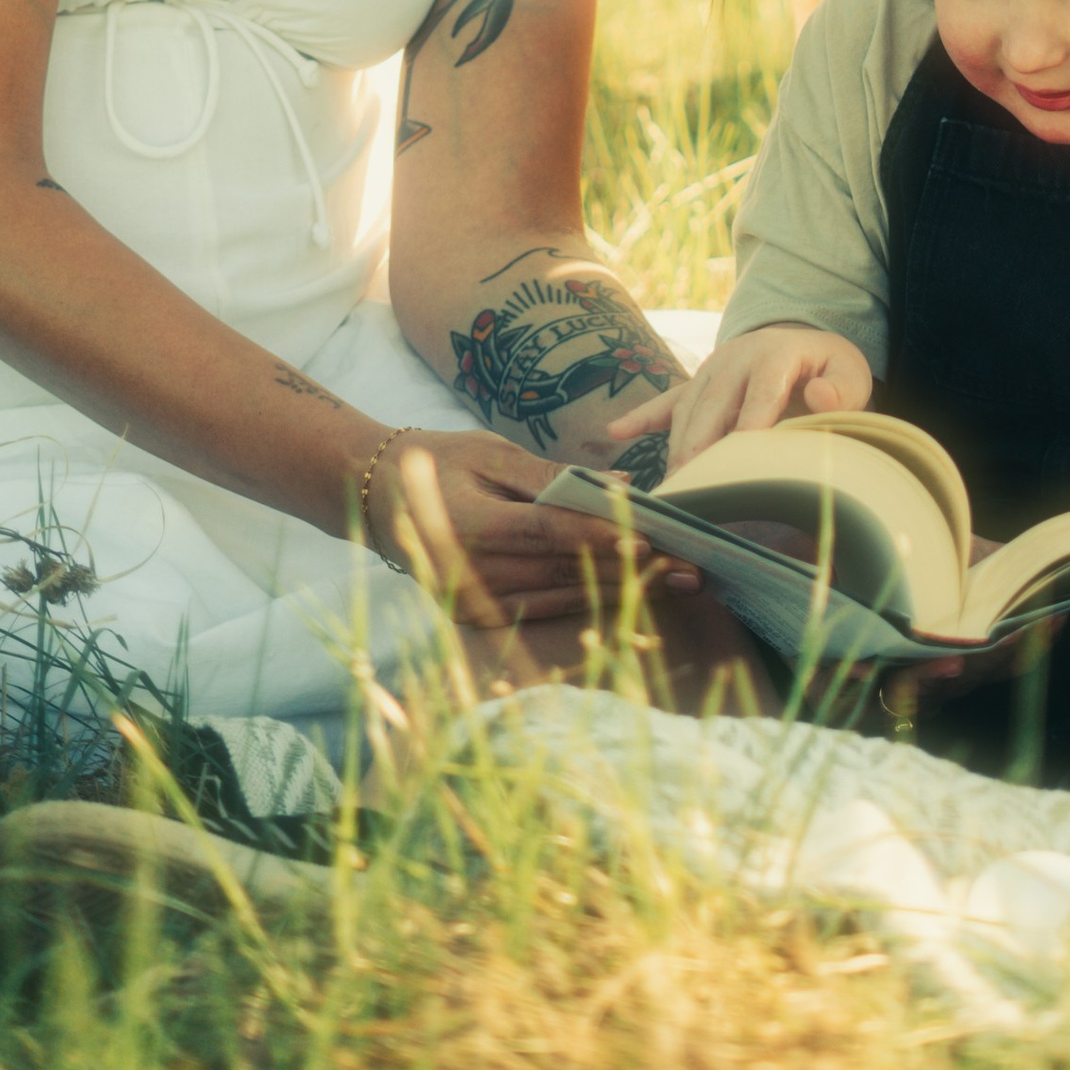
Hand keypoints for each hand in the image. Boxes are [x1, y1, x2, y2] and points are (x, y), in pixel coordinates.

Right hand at [362, 427, 696, 630]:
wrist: (380, 500)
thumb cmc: (442, 460)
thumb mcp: (491, 452)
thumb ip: (551, 474)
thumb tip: (619, 487)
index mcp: (469, 527)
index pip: (548, 535)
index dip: (600, 538)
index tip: (652, 540)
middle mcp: (469, 574)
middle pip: (562, 573)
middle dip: (629, 571)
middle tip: (689, 569)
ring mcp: (471, 603)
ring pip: (559, 597)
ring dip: (619, 591)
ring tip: (674, 584)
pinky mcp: (475, 616)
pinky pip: (542, 608)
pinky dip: (587, 601)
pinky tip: (629, 595)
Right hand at [624, 323, 873, 474]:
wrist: (802, 342)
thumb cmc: (828, 370)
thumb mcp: (850, 372)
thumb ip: (842, 389)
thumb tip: (820, 396)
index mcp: (775, 354)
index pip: (762, 391)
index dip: (751, 422)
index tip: (740, 455)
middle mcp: (735, 357)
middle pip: (714, 403)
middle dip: (701, 445)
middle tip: (689, 486)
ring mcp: (710, 369)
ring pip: (687, 409)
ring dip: (677, 446)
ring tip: (669, 489)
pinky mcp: (695, 383)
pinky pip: (666, 400)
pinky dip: (642, 417)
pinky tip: (617, 432)